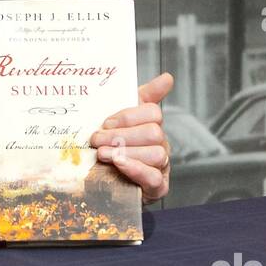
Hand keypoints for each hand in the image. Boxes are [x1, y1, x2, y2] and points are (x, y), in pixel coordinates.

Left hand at [89, 73, 173, 203]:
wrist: (101, 182)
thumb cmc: (111, 146)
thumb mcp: (120, 119)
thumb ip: (142, 96)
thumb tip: (168, 77)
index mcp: (152, 125)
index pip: (153, 112)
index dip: (128, 116)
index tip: (105, 122)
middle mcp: (161, 144)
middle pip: (154, 133)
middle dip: (121, 135)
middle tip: (96, 139)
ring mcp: (161, 167)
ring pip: (156, 154)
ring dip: (126, 152)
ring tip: (102, 153)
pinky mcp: (157, 188)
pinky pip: (153, 178)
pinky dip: (136, 169)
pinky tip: (118, 164)